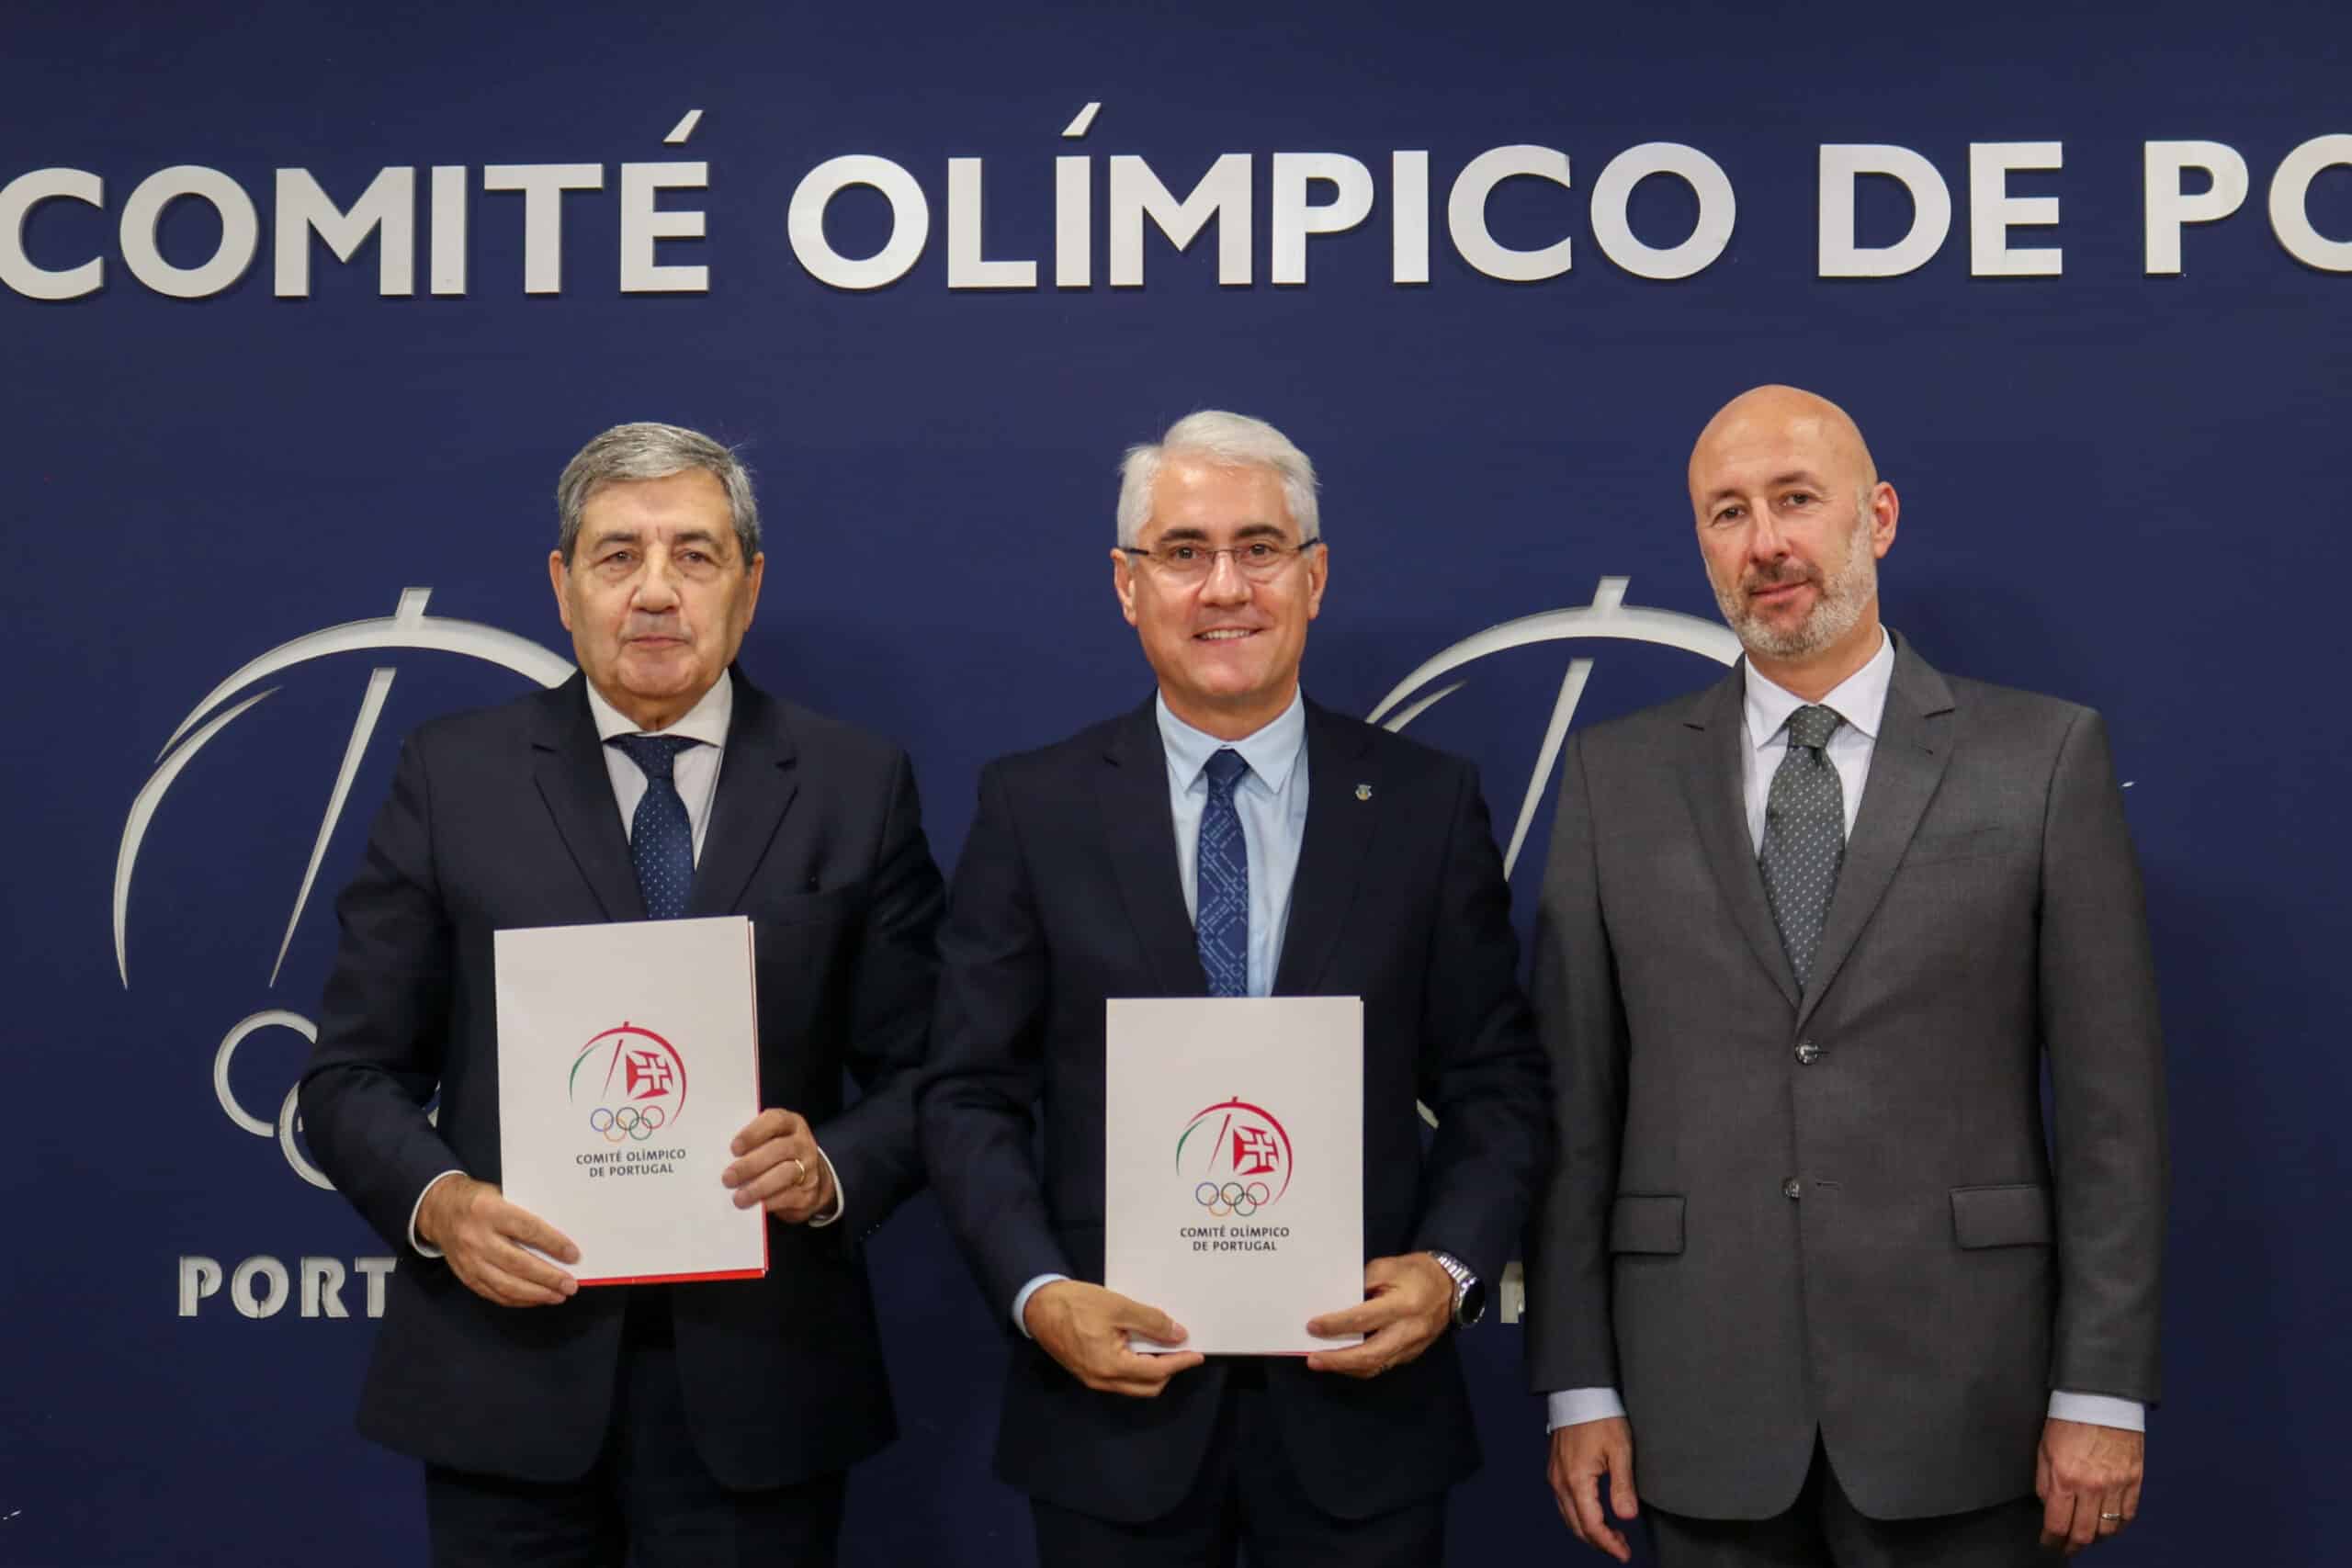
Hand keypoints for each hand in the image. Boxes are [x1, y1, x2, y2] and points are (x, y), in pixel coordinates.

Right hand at [417, 1174, 578, 1306]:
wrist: (440, 1211)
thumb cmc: (480, 1200)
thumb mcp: (502, 1194)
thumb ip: (525, 1213)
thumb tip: (559, 1239)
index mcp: (489, 1211)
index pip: (527, 1229)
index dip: (553, 1244)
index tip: (573, 1255)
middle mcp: (477, 1238)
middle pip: (518, 1263)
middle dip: (548, 1277)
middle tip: (571, 1285)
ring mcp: (469, 1260)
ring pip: (506, 1284)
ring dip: (536, 1294)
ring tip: (558, 1296)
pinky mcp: (465, 1276)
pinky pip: (494, 1294)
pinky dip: (518, 1300)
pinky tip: (536, 1299)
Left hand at [723, 1108, 837, 1223]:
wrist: (810, 1179)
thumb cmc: (777, 1155)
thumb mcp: (769, 1141)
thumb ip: (751, 1143)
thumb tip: (721, 1157)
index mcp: (791, 1124)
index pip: (775, 1121)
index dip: (753, 1133)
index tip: (734, 1148)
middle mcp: (803, 1143)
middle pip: (779, 1150)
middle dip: (750, 1165)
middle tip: (728, 1178)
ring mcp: (809, 1168)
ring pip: (786, 1174)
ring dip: (759, 1187)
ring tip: (738, 1198)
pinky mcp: (808, 1192)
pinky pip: (789, 1196)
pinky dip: (770, 1202)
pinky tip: (755, 1205)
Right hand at [1023, 1280, 1204, 1396]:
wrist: (1038, 1305)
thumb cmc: (1076, 1304)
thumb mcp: (1118, 1307)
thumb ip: (1151, 1322)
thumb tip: (1178, 1335)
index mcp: (1110, 1366)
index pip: (1156, 1371)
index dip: (1180, 1363)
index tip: (1197, 1354)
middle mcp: (1102, 1381)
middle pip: (1147, 1386)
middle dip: (1169, 1370)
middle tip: (1182, 1349)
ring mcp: (1093, 1379)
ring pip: (1133, 1384)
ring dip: (1152, 1369)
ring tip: (1164, 1346)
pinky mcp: (1087, 1372)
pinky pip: (1120, 1377)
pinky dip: (1136, 1366)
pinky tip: (1141, 1346)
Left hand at [1302, 1253, 1452, 1377]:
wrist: (1449, 1287)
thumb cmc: (1415, 1272)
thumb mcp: (1387, 1266)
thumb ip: (1361, 1284)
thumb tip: (1335, 1304)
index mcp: (1404, 1305)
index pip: (1364, 1319)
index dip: (1336, 1325)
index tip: (1313, 1326)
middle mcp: (1409, 1331)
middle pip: (1370, 1355)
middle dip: (1338, 1360)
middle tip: (1313, 1359)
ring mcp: (1412, 1347)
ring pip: (1375, 1366)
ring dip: (1346, 1367)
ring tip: (1322, 1362)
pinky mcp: (1411, 1355)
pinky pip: (1382, 1366)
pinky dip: (1360, 1366)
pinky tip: (1343, 1362)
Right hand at [1548, 1417, 1637, 1561]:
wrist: (1579, 1393)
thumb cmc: (1600, 1417)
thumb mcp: (1620, 1450)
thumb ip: (1623, 1486)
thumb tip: (1627, 1517)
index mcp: (1577, 1480)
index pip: (1591, 1525)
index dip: (1608, 1544)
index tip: (1624, 1554)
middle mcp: (1560, 1482)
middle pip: (1577, 1526)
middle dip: (1599, 1542)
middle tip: (1622, 1548)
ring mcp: (1555, 1476)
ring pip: (1568, 1517)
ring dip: (1589, 1531)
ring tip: (1612, 1535)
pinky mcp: (1555, 1470)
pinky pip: (1564, 1503)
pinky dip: (1579, 1516)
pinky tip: (1595, 1514)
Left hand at [2037, 1418, 2143, 1553]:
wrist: (2100, 1398)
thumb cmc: (2068, 1419)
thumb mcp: (2044, 1449)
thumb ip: (2044, 1482)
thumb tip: (2048, 1507)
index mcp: (2065, 1478)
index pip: (2058, 1524)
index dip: (2051, 1540)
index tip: (2048, 1543)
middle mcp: (2092, 1486)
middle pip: (2084, 1534)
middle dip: (2072, 1546)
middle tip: (2066, 1548)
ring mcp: (2116, 1485)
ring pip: (2108, 1529)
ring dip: (2096, 1538)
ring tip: (2087, 1537)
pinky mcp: (2135, 1480)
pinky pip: (2129, 1515)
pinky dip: (2119, 1526)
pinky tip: (2110, 1525)